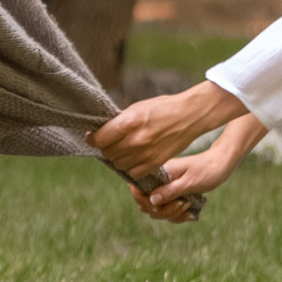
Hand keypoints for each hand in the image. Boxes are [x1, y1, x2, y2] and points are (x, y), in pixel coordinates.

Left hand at [88, 82, 242, 181]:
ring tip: (125, 148)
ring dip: (118, 158)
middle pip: (107, 153)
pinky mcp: (155, 164)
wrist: (189, 116)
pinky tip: (136, 157)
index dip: (92, 139)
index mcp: (128, 122)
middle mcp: (135, 140)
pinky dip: (132, 167)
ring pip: (118, 164)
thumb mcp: (136, 108)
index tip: (92, 137)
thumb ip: (119, 122)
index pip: (99, 139)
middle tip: (111, 141)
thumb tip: (100, 131)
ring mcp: (145, 154)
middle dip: (106, 147)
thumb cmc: (161, 108)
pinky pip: (133, 173)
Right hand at [130, 143, 232, 221]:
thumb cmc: (206, 170)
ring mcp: (165, 187)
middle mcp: (158, 180)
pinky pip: (168, 210)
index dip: (143, 201)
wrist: (220, 164)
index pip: (137, 188)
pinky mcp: (172, 194)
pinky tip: (189, 212)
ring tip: (188, 206)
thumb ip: (170, 191)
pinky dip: (177, 215)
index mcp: (159, 172)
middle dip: (163, 211)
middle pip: (146, 203)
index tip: (158, 206)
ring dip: (172, 214)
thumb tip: (151, 200)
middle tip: (182, 204)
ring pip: (158, 210)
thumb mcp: (189, 182)